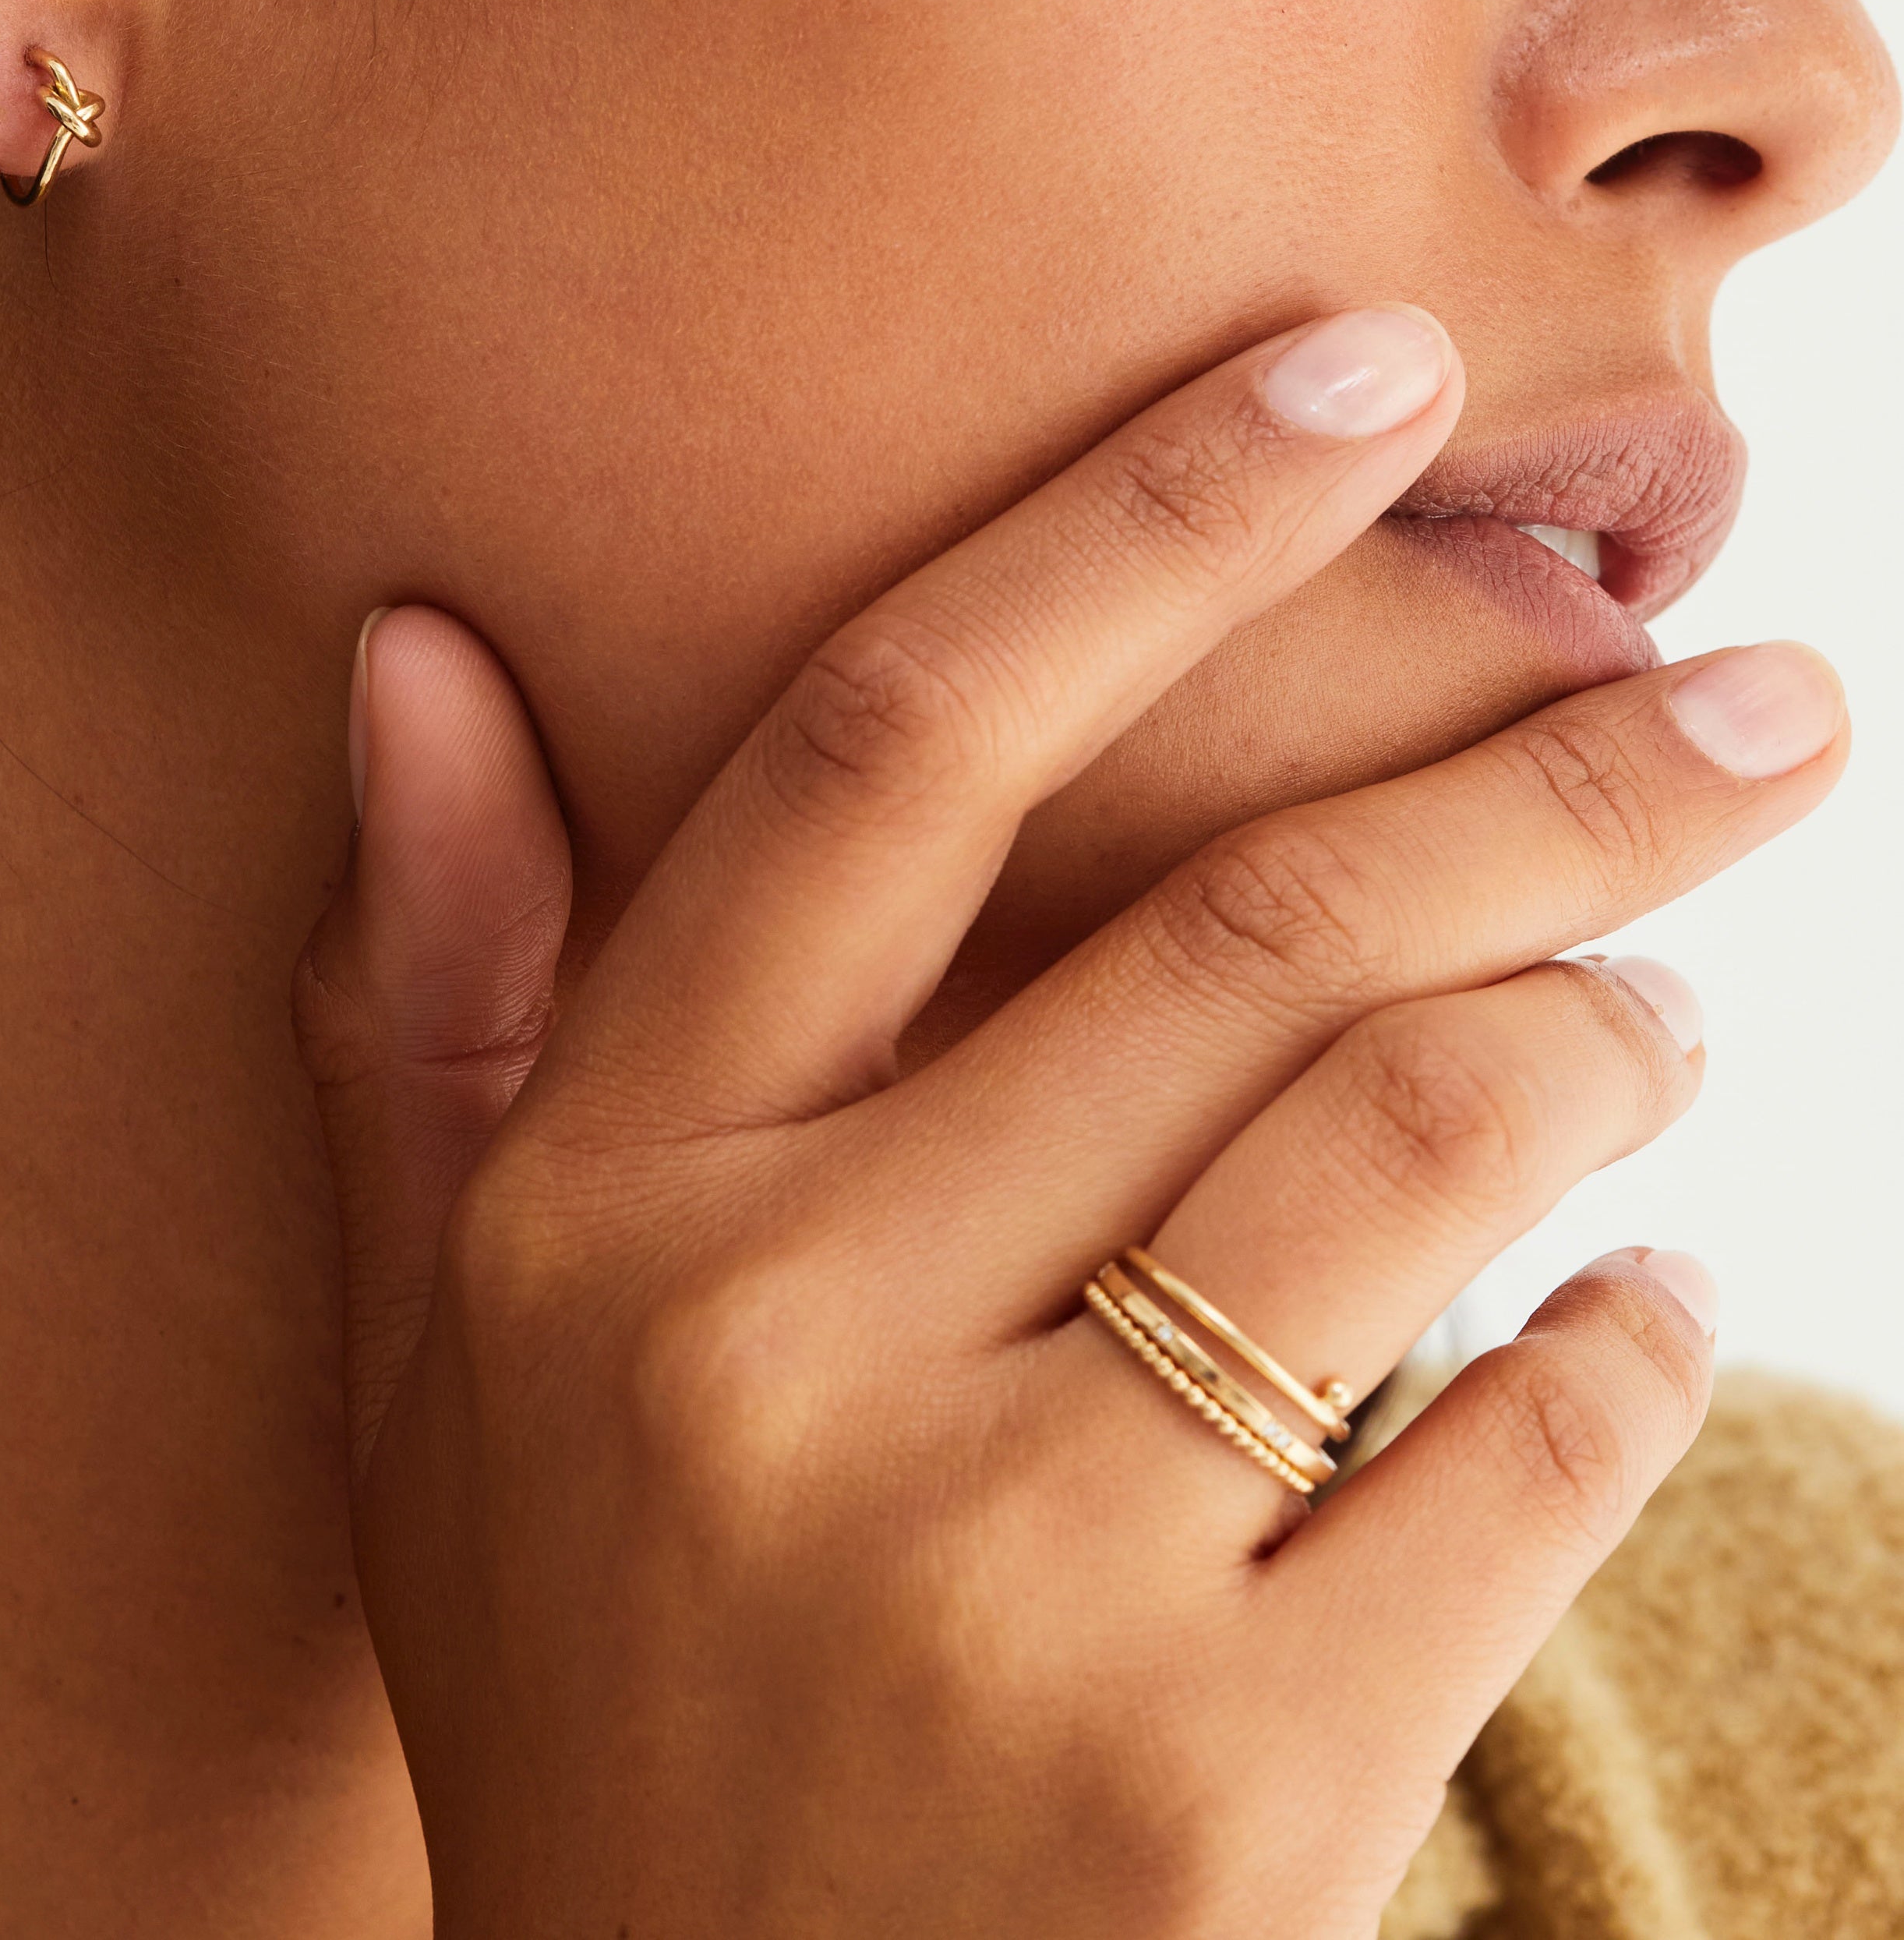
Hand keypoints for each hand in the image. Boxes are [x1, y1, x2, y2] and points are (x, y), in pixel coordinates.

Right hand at [294, 309, 1846, 1936]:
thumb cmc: (596, 1691)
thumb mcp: (440, 1364)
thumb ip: (438, 1005)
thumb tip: (414, 651)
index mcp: (599, 1212)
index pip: (882, 748)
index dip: (1141, 523)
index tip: (1371, 370)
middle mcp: (774, 1353)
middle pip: (1243, 930)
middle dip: (1554, 771)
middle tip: (1753, 693)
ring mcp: (1000, 1579)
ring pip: (1421, 1150)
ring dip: (1606, 1028)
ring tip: (1660, 1007)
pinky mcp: (1224, 1798)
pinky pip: (1525, 1443)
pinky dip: (1633, 1335)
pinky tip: (1634, 1301)